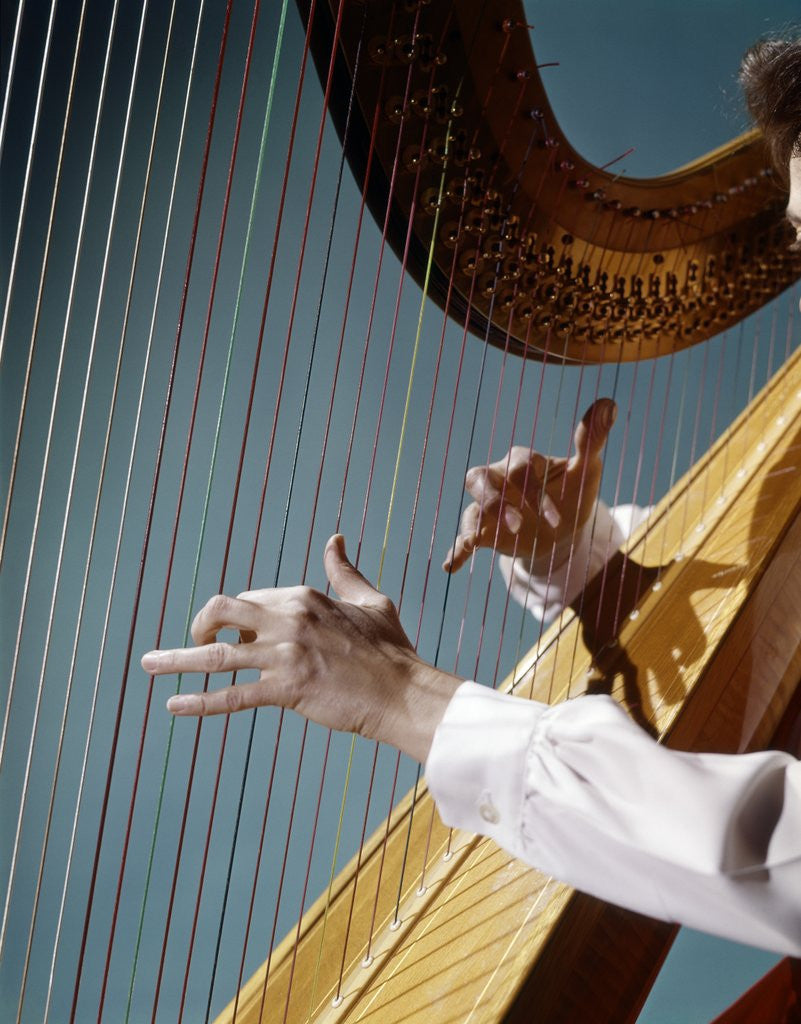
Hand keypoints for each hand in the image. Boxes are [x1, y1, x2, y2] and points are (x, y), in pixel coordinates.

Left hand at [141, 535, 462, 762]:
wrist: (404, 692)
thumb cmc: (391, 649)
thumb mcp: (370, 600)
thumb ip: (344, 572)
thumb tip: (335, 539)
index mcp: (303, 597)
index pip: (250, 601)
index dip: (238, 622)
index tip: (239, 640)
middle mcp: (288, 620)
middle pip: (221, 612)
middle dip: (197, 626)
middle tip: (189, 644)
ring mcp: (285, 655)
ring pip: (217, 657)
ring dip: (176, 660)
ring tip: (148, 664)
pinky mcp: (286, 690)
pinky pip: (232, 696)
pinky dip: (199, 701)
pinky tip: (173, 706)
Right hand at [443, 398, 615, 572]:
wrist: (564, 533)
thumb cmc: (572, 494)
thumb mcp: (585, 470)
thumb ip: (591, 440)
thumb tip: (609, 404)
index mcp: (523, 462)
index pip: (521, 467)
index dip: (535, 491)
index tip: (555, 517)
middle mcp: (500, 479)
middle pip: (480, 477)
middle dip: (496, 501)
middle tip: (518, 524)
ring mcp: (489, 507)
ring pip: (470, 505)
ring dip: (474, 522)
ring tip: (473, 541)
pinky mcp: (485, 532)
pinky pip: (464, 536)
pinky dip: (457, 550)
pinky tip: (451, 565)